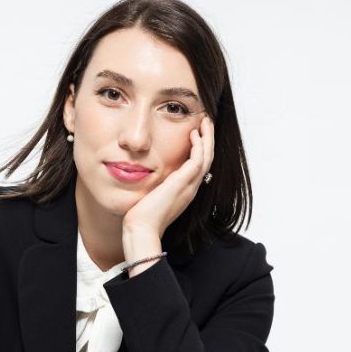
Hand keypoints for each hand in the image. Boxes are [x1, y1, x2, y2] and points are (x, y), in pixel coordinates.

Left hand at [122, 114, 214, 237]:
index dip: (201, 149)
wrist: (141, 229)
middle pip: (208, 159)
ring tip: (205, 122)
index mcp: (185, 191)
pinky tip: (194, 134)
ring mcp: (189, 187)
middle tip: (207, 123)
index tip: (197, 133)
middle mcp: (190, 188)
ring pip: (207, 157)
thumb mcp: (151, 197)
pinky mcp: (182, 184)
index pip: (199, 166)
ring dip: (207, 138)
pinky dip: (198, 146)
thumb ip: (154, 186)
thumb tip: (146, 177)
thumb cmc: (142, 217)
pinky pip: (198, 161)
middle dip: (208, 140)